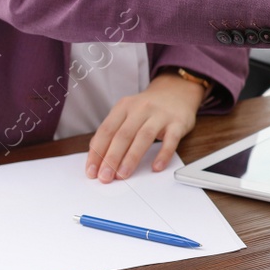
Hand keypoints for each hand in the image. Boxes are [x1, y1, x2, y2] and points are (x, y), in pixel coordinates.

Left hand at [85, 72, 207, 181]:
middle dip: (111, 158)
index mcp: (124, 107)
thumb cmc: (148, 109)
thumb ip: (114, 131)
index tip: (92, 171)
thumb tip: (98, 158)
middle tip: (105, 177)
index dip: (97, 152)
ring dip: (131, 158)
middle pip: (123, 135)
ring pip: (143, 137)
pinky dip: (163, 154)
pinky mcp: (177, 123)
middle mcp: (140, 109)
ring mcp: (160, 115)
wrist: (176, 91)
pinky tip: (156, 167)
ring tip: (123, 175)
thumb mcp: (128, 113)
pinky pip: (170, 140)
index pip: (106, 131)